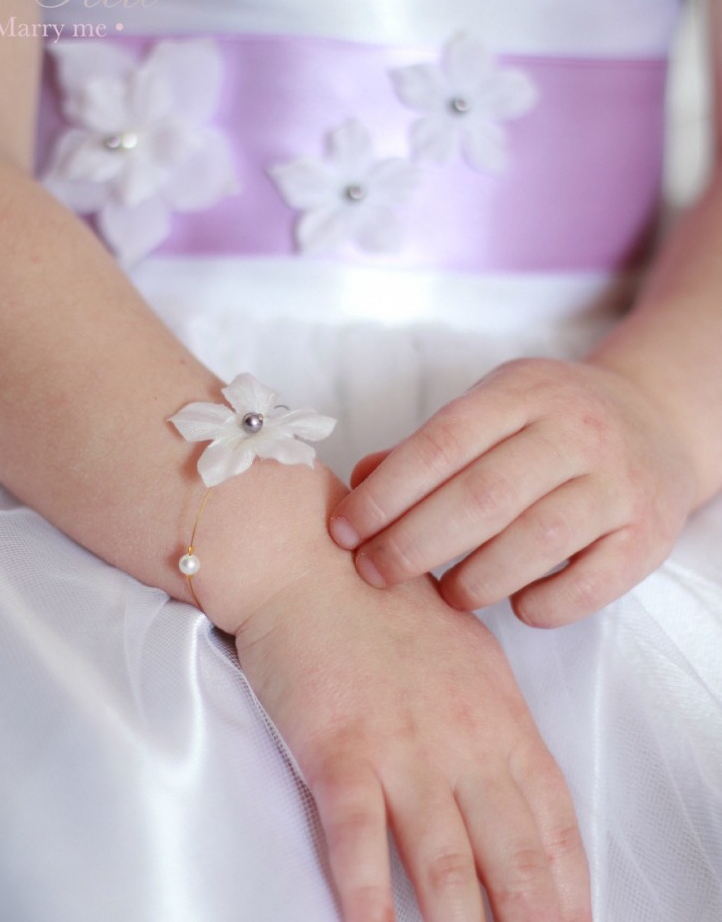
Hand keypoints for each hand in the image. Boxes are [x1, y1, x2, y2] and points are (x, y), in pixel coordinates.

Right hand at [236, 568, 591, 921]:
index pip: (554, 821)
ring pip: (445, 864)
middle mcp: (462, 738)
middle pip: (513, 856)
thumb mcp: (466, 654)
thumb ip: (494, 723)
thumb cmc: (385, 607)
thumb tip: (511, 787)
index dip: (570, 889)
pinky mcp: (339, 747)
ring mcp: (401, 745)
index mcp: (499, 714)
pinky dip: (369, 898)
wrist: (311, 562)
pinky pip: (357, 839)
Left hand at [329, 358, 695, 626]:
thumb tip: (358, 486)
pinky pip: (591, 583)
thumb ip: (425, 448)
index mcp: (523, 392)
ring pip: (536, 541)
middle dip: (414, 543)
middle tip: (374, 574)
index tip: (344, 532)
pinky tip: (513, 606)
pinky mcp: (647, 534)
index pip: (443, 443)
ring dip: (475, 580)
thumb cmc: (548, 422)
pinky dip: (544, 604)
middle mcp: (575, 431)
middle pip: (483, 498)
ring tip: (443, 594)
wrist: (653, 420)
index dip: (387, 493)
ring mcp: (618, 483)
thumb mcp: (490, 408)